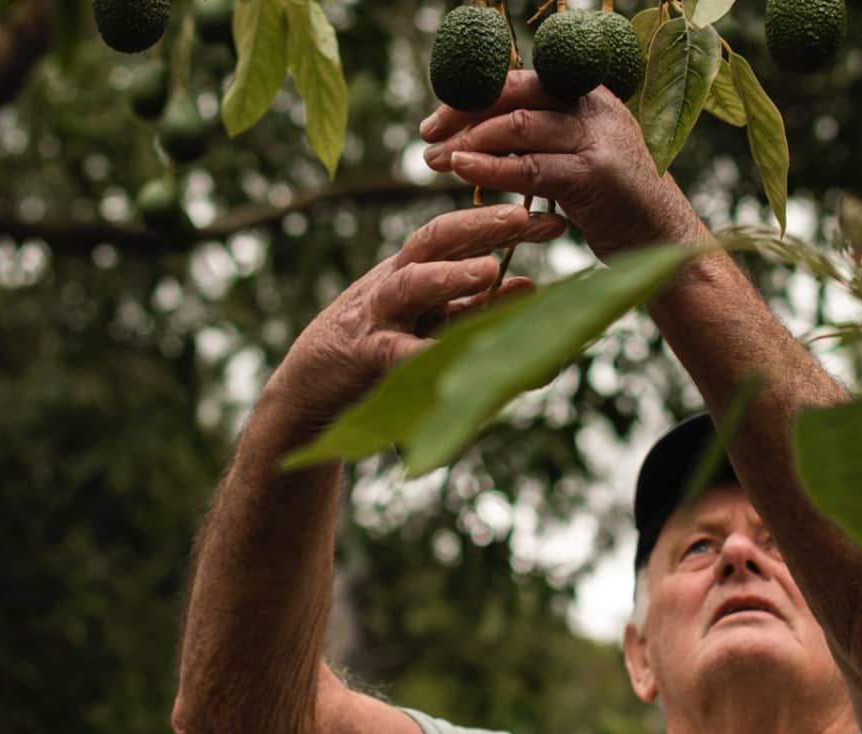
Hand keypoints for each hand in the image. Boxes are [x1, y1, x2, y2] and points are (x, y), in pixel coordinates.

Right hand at [265, 204, 566, 435]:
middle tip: (523, 216)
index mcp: (414, 272)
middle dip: (479, 225)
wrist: (310, 388)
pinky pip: (395, 352)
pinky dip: (422, 354)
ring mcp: (377, 317)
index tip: (552, 218)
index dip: (503, 224)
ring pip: (412, 285)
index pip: (461, 236)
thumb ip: (473, 304)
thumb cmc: (375, 350)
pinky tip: (451, 357)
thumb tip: (530, 286)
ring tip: (489, 268)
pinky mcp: (363, 355)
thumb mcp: (426, 321)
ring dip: (450, 274)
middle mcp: (395, 284)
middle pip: (435, 241)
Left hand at [419, 71, 705, 257]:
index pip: (518, 79)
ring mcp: (596, 137)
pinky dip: (491, 168)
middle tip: (426, 137)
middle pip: (513, 94)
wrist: (663, 239)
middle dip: (462, 113)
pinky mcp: (594, 174)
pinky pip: (530, 167)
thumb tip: (479, 135)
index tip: (436, 118)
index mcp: (585, 94)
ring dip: (468, 143)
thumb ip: (539, 140)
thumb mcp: (573, 160)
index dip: (473, 94)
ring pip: (517, 126)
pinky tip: (463, 171)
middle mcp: (593, 105)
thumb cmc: (612, 204)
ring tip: (435, 160)